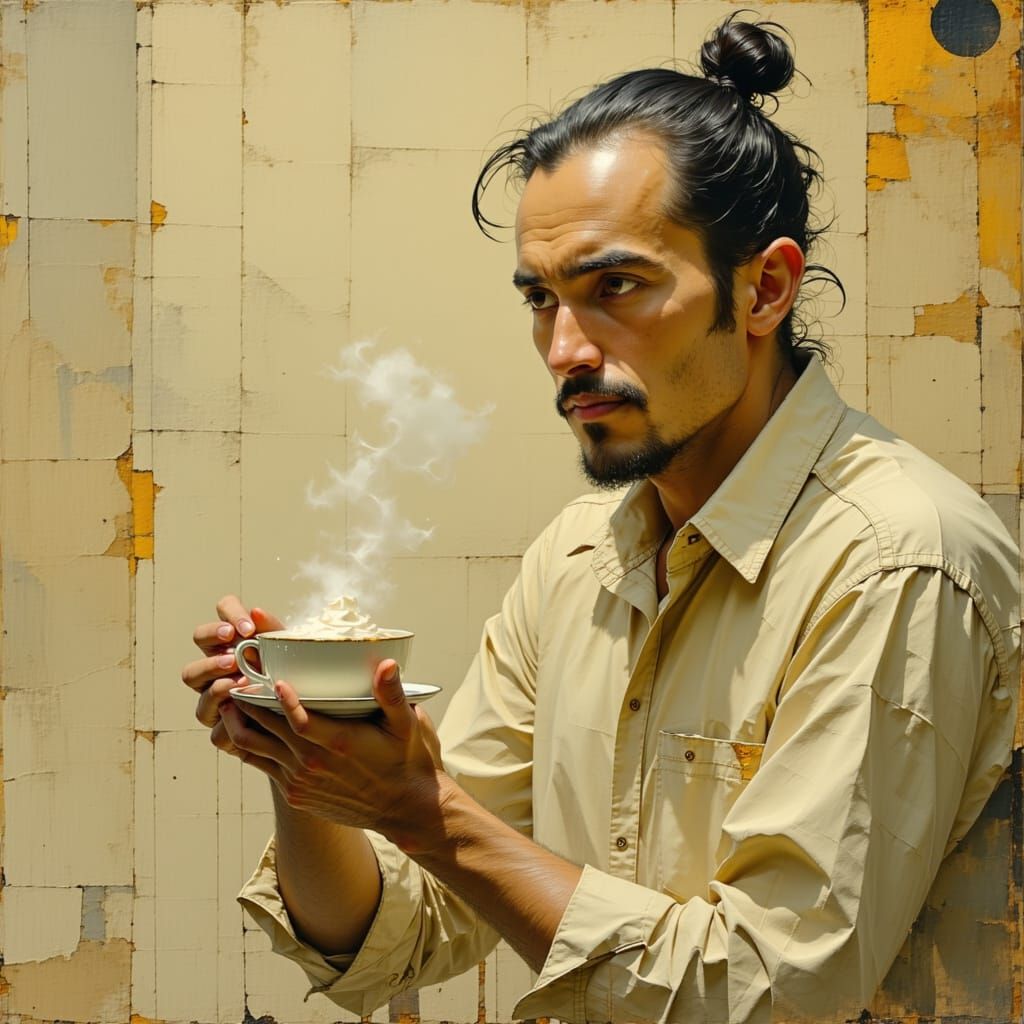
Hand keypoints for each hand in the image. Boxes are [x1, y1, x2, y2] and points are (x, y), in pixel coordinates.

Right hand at [181, 595, 283, 758]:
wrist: (301, 725)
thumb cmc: (292, 682)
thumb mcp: (288, 657)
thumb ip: (274, 634)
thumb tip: (257, 612)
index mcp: (237, 637)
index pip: (225, 609)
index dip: (230, 613)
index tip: (248, 629)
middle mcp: (218, 659)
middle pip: (198, 636)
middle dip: (213, 639)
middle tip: (235, 656)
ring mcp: (212, 690)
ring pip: (191, 675)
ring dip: (213, 674)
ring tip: (239, 681)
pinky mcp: (219, 726)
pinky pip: (208, 714)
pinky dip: (225, 715)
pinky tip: (241, 711)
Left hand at [218, 658, 448, 850]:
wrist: (402, 808)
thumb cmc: (404, 760)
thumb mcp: (406, 725)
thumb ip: (392, 694)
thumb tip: (387, 663)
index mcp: (340, 743)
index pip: (299, 721)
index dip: (281, 700)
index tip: (272, 680)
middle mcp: (313, 764)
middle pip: (266, 729)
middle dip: (248, 701)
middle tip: (236, 677)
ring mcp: (300, 781)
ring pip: (253, 748)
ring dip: (238, 723)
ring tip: (229, 700)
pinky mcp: (294, 794)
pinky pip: (260, 766)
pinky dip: (246, 745)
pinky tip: (241, 728)